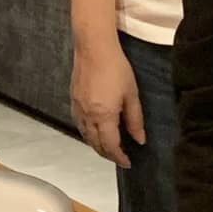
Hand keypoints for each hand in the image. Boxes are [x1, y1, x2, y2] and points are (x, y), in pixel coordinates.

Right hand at [71, 39, 144, 167]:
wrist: (94, 48)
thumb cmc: (116, 68)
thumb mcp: (132, 94)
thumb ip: (135, 120)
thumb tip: (139, 139)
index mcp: (103, 116)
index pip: (110, 146)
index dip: (119, 157)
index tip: (128, 163)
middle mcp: (87, 116)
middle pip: (96, 144)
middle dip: (108, 154)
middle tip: (120, 157)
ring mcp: (78, 109)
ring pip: (85, 136)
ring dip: (97, 145)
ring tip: (109, 147)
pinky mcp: (73, 101)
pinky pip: (79, 125)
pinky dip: (88, 134)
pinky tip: (95, 131)